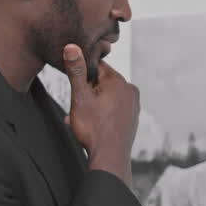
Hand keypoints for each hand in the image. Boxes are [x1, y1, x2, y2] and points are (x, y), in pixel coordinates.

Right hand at [61, 44, 138, 187]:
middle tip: (79, 108)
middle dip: (87, 92)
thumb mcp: (80, 98)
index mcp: (119, 81)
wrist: (110, 158)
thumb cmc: (93, 129)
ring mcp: (133, 104)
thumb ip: (76, 71)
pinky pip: (114, 108)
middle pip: (102, 82)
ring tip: (83, 119)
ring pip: (107, 96)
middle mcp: (130, 90)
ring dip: (92, 104)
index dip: (83, 76)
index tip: (77, 88)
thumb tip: (72, 47)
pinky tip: (92, 125)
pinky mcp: (132, 117)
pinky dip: (102, 113)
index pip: (97, 66)